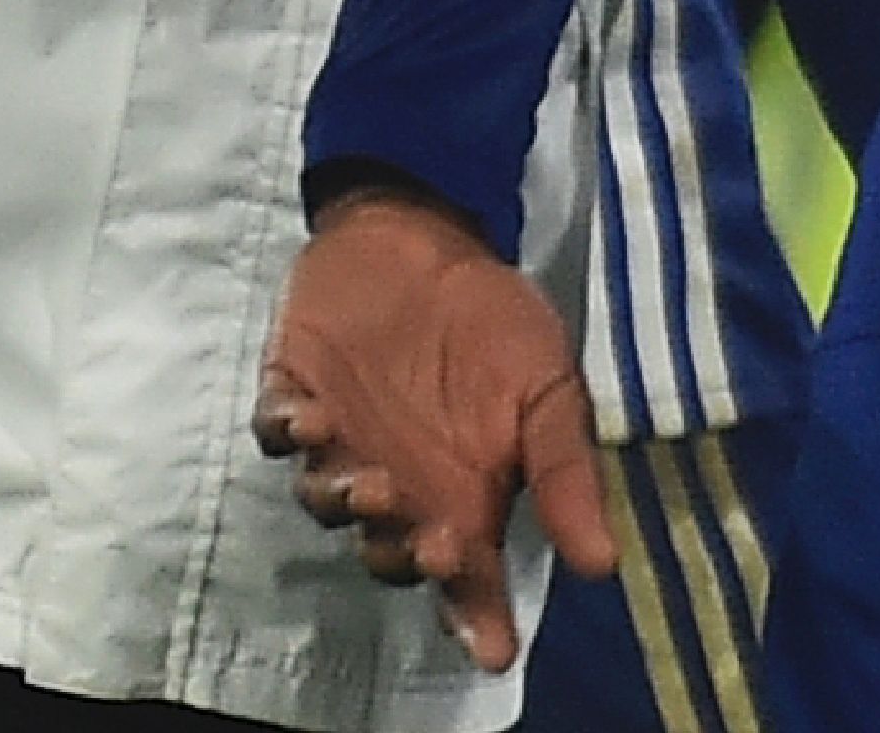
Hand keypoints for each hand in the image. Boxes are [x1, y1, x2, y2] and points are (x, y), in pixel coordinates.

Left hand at [255, 186, 614, 671]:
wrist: (426, 231)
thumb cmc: (493, 319)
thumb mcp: (548, 385)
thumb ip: (565, 470)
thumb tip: (603, 563)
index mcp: (460, 499)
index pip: (469, 580)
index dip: (478, 618)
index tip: (494, 647)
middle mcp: (395, 489)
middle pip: (390, 552)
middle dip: (408, 554)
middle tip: (434, 537)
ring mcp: (339, 444)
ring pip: (328, 502)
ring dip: (347, 501)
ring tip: (372, 482)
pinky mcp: (291, 394)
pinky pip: (276, 432)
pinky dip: (289, 433)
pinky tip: (311, 420)